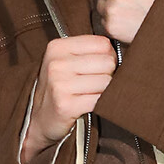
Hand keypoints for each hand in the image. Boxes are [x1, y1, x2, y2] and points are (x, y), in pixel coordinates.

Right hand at [21, 34, 116, 163]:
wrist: (40, 120)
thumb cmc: (60, 88)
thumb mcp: (67, 62)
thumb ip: (90, 51)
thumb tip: (124, 49)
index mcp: (58, 47)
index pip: (102, 43)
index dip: (108, 56)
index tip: (98, 67)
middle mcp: (56, 63)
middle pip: (107, 62)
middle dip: (108, 74)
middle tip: (95, 83)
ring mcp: (59, 84)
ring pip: (106, 81)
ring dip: (104, 91)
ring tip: (91, 94)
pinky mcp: (65, 105)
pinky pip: (100, 100)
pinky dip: (100, 104)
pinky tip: (89, 105)